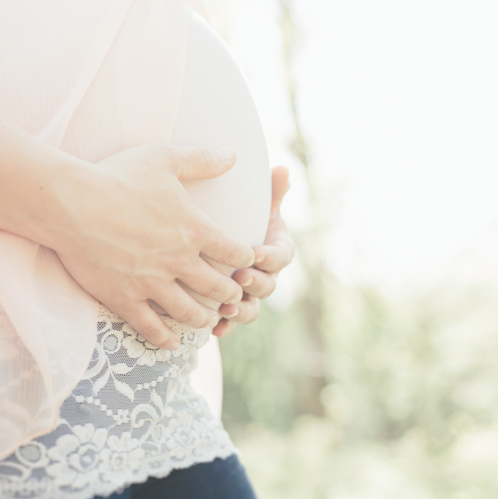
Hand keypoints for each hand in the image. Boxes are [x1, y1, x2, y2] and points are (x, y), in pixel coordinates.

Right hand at [50, 143, 254, 349]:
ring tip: (208, 319)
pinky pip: (151, 327)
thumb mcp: (163, 157)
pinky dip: (165, 339)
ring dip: (204, 318)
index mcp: (194, 229)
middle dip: (231, 292)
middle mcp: (178, 261)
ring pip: (190, 312)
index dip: (246, 258)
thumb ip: (202, 158)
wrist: (69, 202)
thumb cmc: (116, 175)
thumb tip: (233, 154)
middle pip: (219, 287)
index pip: (236, 252)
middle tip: (232, 295)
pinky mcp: (125, 298)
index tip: (245, 260)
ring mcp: (151, 283)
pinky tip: (172, 344)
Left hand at [214, 166, 294, 337]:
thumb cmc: (241, 219)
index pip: (280, 256)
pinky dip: (225, 328)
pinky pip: (230, 324)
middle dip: (254, 283)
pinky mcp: (230, 308)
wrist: (216, 241)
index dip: (270, 257)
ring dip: (241, 310)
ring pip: (251, 309)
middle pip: (267, 286)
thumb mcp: (255, 205)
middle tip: (239, 278)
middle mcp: (265, 275)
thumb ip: (269, 191)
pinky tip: (215, 330)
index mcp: (275, 250)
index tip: (257, 254)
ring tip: (227, 308)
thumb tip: (282, 168)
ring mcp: (248, 295)